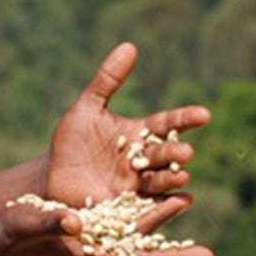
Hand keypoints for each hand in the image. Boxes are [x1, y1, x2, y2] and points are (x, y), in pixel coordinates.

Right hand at [0, 195, 213, 255]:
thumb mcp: (28, 224)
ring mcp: (92, 244)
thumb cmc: (9, 232)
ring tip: (186, 206)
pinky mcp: (87, 230)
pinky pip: (121, 225)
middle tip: (209, 255)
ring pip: (135, 239)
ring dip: (161, 228)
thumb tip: (76, 221)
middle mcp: (94, 255)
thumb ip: (50, 222)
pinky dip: (140, 215)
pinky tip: (154, 200)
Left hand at [41, 42, 210, 207]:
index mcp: (138, 134)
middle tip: (184, 152)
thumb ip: (107, 80)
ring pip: (160, 182)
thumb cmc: (71, 142)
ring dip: (172, 179)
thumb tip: (130, 45)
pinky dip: (165, 206)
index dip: (184, 119)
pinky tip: (181, 202)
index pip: (166, 124)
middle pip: (164, 155)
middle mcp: (143, 161)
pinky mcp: (127, 210)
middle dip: (175, 153)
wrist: (51, 178)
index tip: (204, 114)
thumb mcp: (86, 108)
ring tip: (180, 175)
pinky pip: (149, 208)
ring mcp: (138, 186)